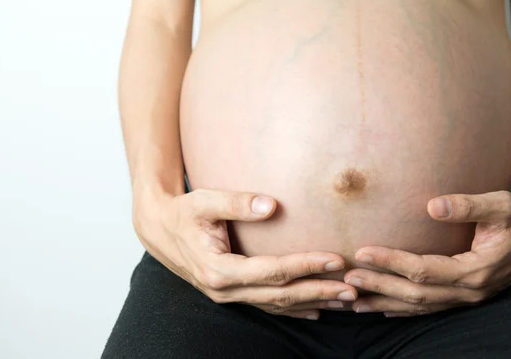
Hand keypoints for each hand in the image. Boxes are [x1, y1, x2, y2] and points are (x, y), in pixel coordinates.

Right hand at [133, 187, 357, 319]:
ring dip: (311, 302)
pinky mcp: (232, 293)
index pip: (272, 271)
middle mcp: (224, 290)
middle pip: (280, 295)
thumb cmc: (183, 212)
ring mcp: (228, 296)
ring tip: (344, 300)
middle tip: (351, 290)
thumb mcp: (205, 201)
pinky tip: (316, 310)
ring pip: (277, 305)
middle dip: (317, 292)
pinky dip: (294, 309)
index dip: (305, 265)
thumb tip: (273, 205)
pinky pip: (267, 305)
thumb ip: (238, 203)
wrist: (159, 229)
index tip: (334, 259)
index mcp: (219, 269)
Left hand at [343, 189, 510, 315]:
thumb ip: (469, 205)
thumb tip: (433, 206)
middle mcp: (469, 290)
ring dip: (384, 302)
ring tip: (352, 300)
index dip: (391, 262)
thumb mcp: (502, 204)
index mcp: (476, 270)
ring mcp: (466, 297)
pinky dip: (401, 310)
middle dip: (379, 285)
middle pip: (415, 294)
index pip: (424, 270)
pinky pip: (427, 308)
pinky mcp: (463, 295)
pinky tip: (380, 308)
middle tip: (347, 277)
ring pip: (418, 307)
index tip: (362, 252)